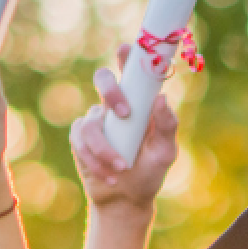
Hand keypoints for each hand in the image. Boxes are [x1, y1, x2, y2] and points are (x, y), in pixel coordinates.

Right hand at [70, 44, 177, 212]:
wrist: (126, 200)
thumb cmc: (149, 172)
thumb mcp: (164, 152)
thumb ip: (167, 126)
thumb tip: (161, 98)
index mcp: (139, 103)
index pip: (132, 73)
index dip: (128, 56)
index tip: (127, 49)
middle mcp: (115, 106)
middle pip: (102, 79)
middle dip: (111, 91)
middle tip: (124, 113)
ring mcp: (96, 120)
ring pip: (91, 122)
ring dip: (106, 148)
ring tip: (122, 168)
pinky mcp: (80, 139)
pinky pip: (81, 142)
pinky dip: (95, 160)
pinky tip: (110, 176)